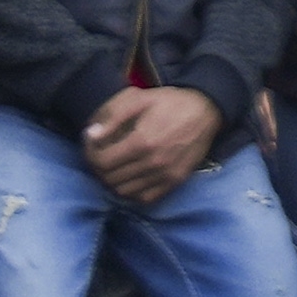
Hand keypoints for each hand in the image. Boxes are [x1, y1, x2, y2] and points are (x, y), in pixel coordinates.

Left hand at [83, 84, 220, 205]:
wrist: (207, 110)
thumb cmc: (171, 102)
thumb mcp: (139, 98)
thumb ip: (112, 117)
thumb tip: (91, 135)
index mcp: (142, 142)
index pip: (101, 161)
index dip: (90, 154)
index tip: (91, 144)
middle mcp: (154, 163)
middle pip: (109, 178)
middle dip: (99, 167)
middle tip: (101, 154)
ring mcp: (166, 175)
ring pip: (124, 191)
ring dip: (112, 180)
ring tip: (114, 165)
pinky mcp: (176, 181)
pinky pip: (145, 198)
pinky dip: (132, 191)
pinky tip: (130, 177)